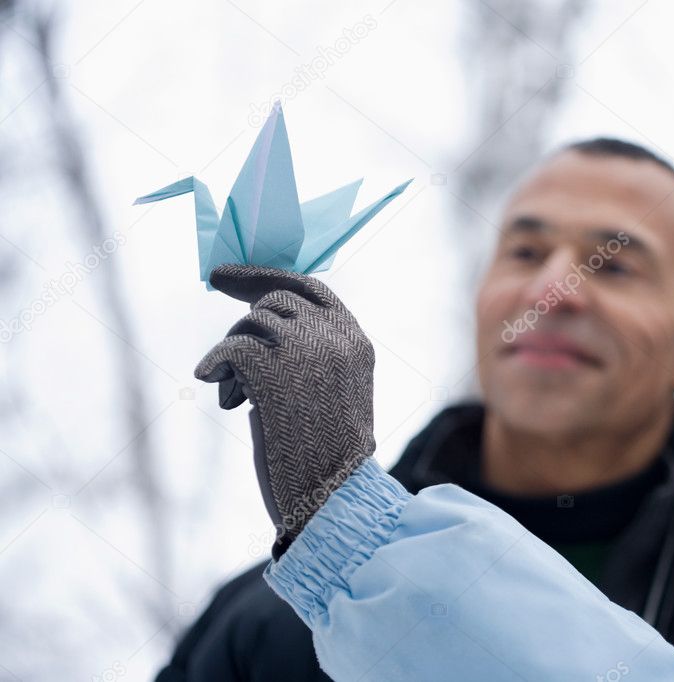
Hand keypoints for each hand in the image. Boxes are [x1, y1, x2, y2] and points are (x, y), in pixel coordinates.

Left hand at [195, 264, 375, 557]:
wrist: (333, 495)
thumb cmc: (328, 455)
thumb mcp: (332, 391)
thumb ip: (311, 354)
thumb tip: (258, 326)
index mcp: (356, 341)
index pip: (310, 287)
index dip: (265, 277)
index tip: (226, 278)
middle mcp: (335, 336)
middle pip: (275, 301)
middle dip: (243, 325)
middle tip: (224, 359)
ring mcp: (305, 348)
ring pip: (251, 323)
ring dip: (234, 356)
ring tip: (238, 397)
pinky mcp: (273, 368)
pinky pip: (230, 349)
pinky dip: (217, 368)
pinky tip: (223, 395)